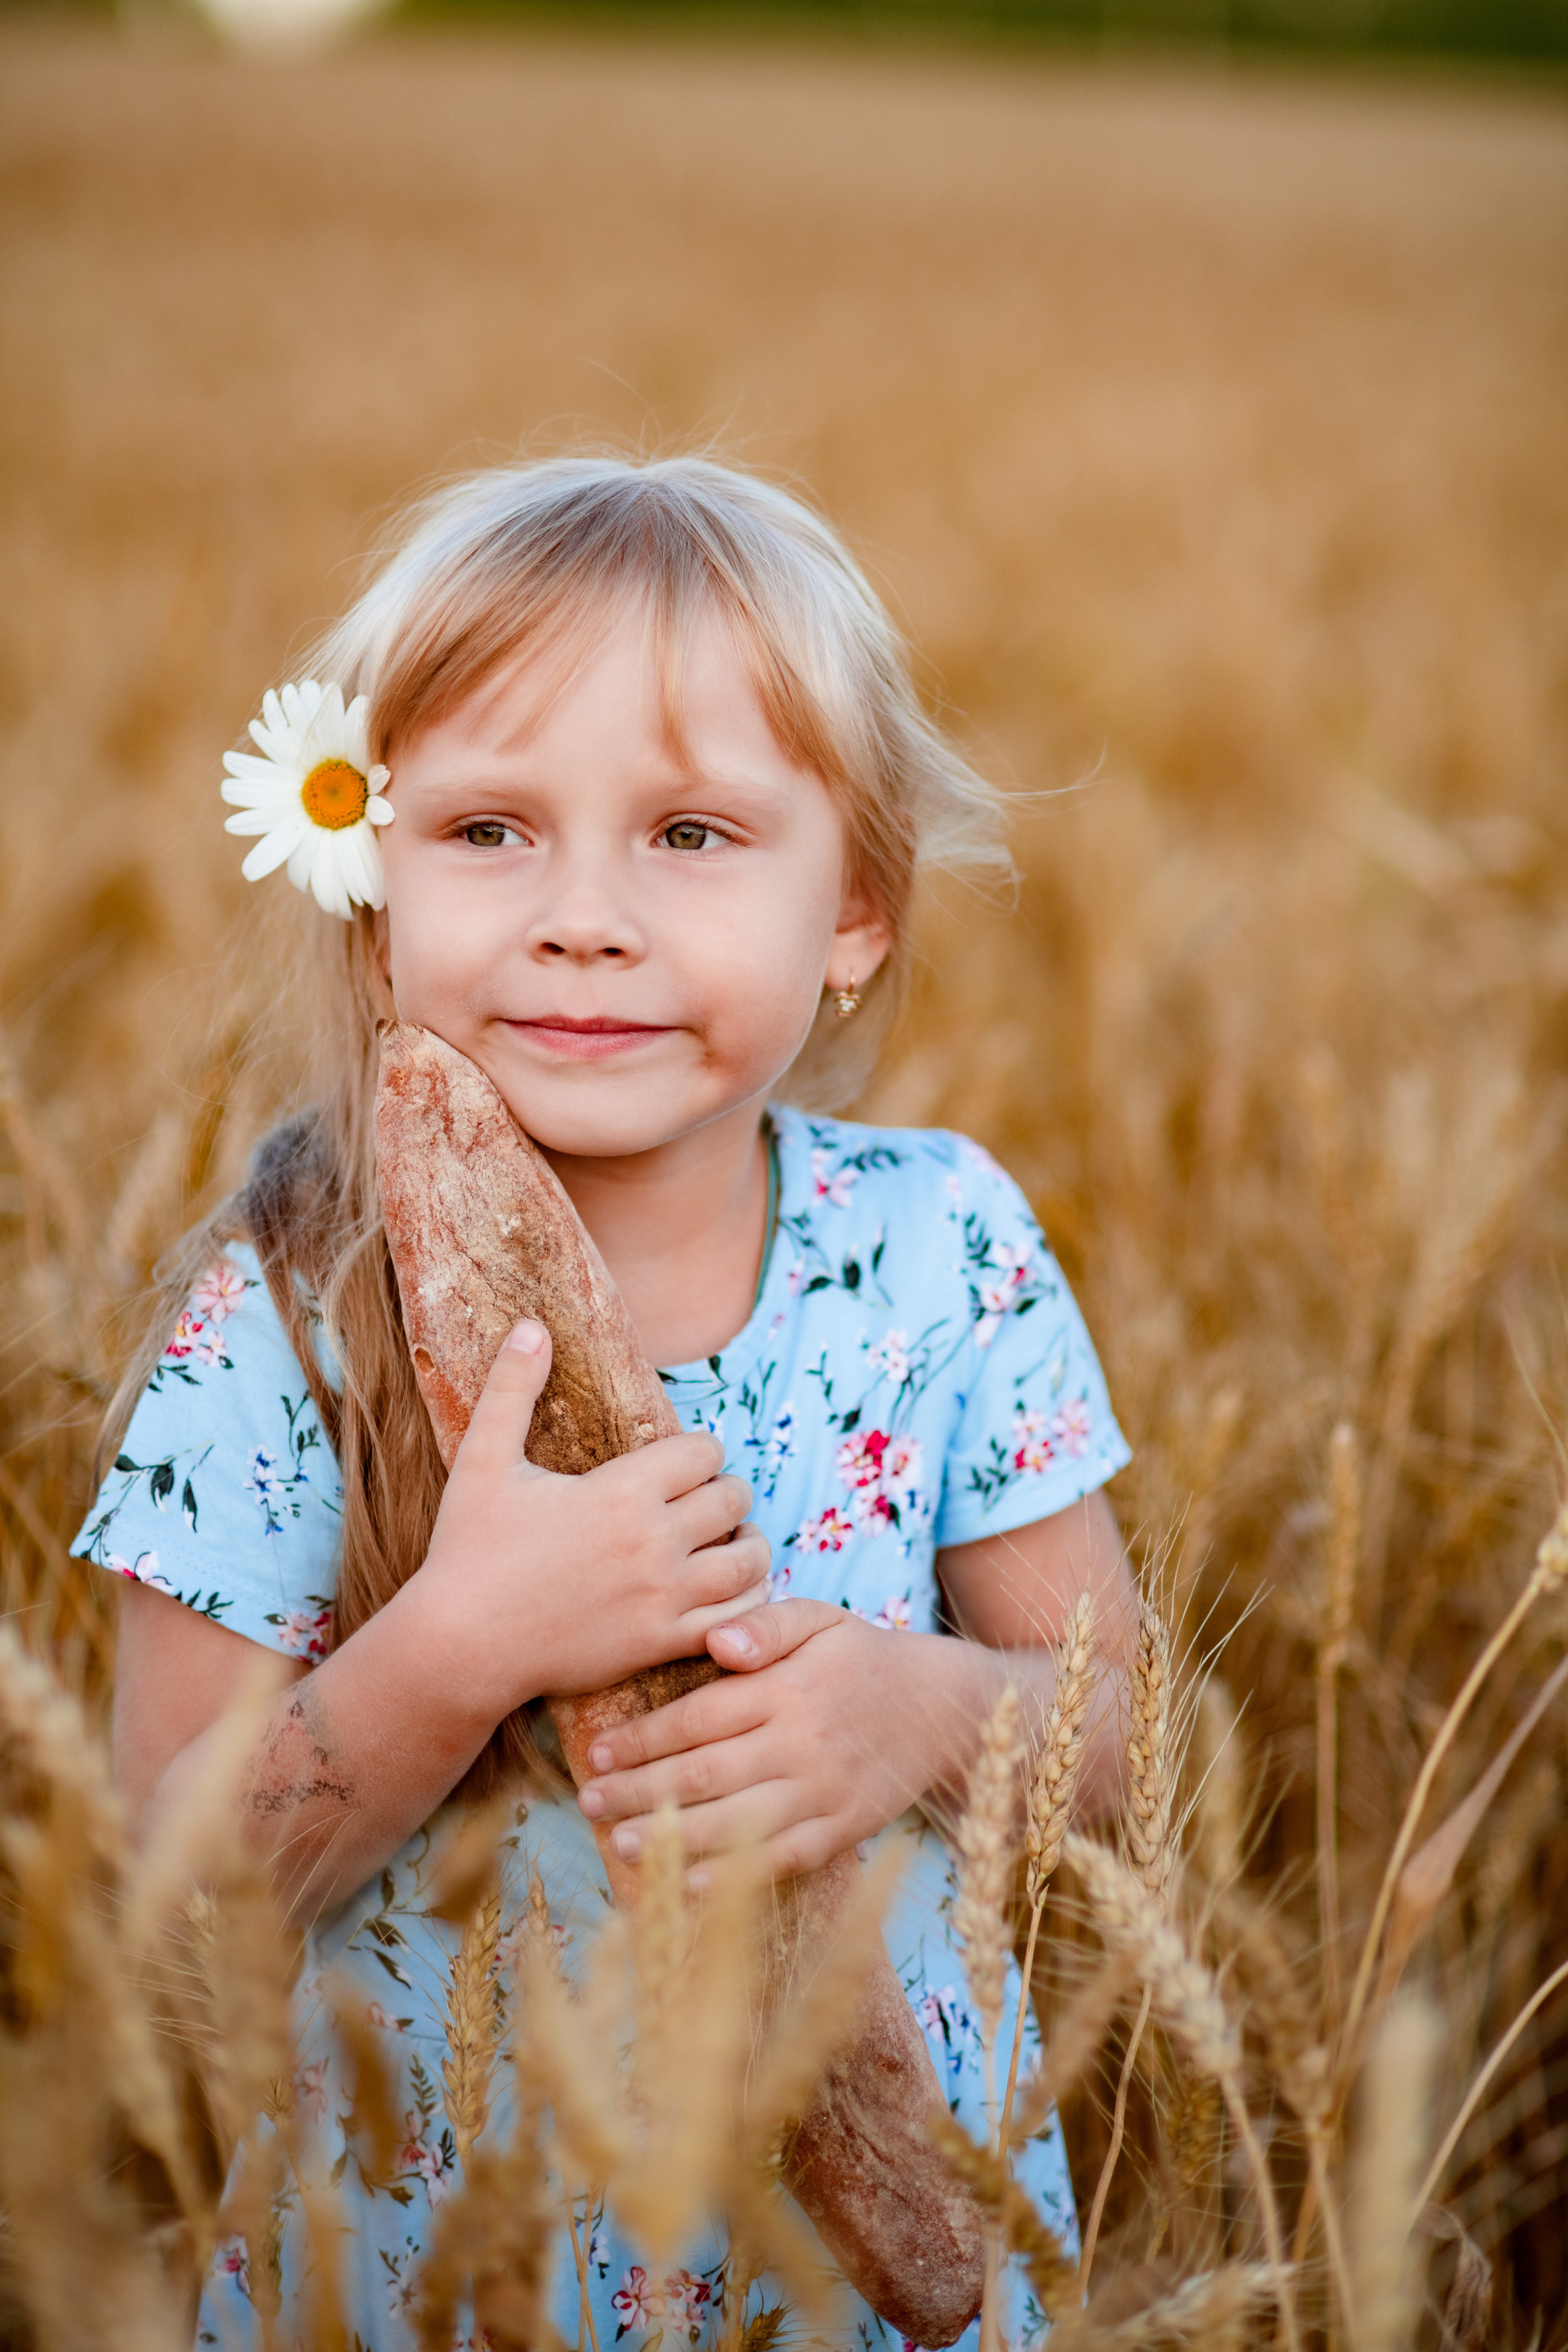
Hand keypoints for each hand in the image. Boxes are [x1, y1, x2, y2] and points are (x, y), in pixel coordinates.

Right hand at [416, 1320, 771, 1718]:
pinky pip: (736, 1617)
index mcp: (621, 1490)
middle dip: (725, 1491)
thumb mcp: (483, 1460)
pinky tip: (730, 1590)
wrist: (459, 1647)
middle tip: (709, 1497)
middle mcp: (653, 1540)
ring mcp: (662, 1596)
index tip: (686, 1460)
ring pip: (747, 1559)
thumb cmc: (468, 1551)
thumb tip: (531, 1326)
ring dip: (747, 1543)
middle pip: (732, 1497)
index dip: (701, 1450)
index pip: (703, 1451)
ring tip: (733, 1539)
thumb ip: (511, 1389)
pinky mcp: (661, 1642)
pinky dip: (747, 1600)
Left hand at [575, 1598, 979, 1883]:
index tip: (599, 1754)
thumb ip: (767, 1624)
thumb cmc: (862, 1658)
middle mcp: (800, 1743)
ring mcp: (822, 1791)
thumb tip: (717, 1639)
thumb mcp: (820, 1619)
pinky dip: (733, 1875)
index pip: (698, 1718)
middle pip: (704, 1773)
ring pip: (735, 1822)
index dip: (643, 1739)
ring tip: (621, 1844)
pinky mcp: (843, 1828)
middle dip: (639, 1791)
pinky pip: (780, 1859)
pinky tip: (689, 1884)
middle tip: (589, 1802)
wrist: (941, 1709)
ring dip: (672, 1838)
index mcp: (785, 1689)